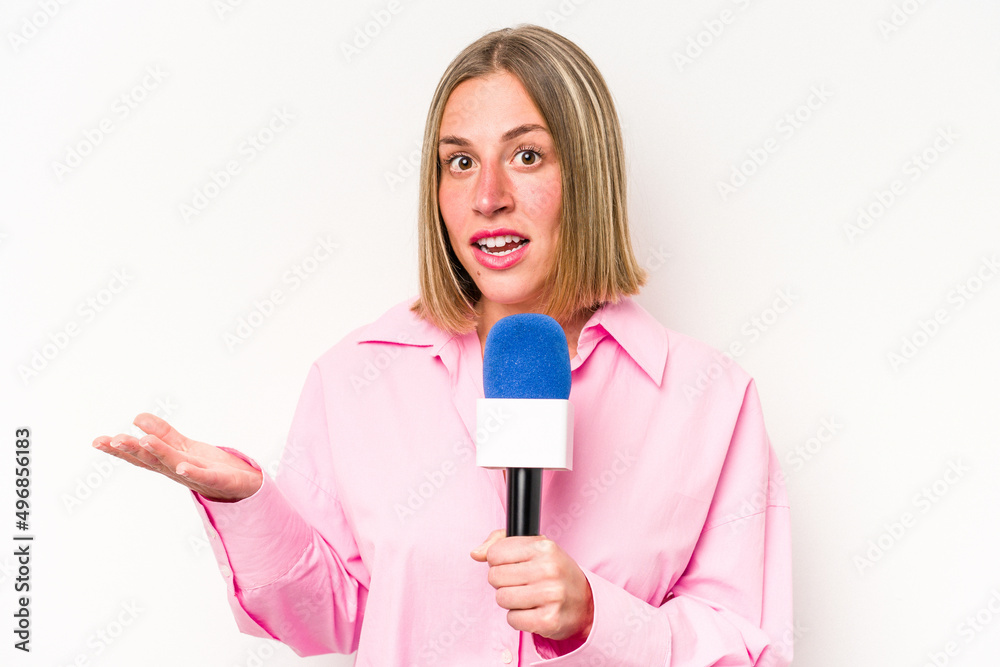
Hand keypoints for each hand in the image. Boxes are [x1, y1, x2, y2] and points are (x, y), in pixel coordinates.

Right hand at [92, 413, 262, 501]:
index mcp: (167, 462)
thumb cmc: (208, 466)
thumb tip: (137, 418)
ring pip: (174, 463)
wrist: (242, 485)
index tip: (98, 441)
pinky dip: (193, 472)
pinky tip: (183, 466)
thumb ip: (163, 433)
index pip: (140, 455)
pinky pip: (204, 475)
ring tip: (144, 441)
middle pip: (152, 459)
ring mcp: (197, 475)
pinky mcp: (218, 478)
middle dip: (132, 450)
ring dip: (159, 453)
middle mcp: (177, 470)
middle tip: (114, 440)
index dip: (119, 449)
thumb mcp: (183, 446)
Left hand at [471, 529, 593, 641]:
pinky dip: (518, 618)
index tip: (512, 566)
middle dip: (502, 582)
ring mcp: (550, 595)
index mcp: (544, 546)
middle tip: (521, 583)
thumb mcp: (535, 547)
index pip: (495, 553)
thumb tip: (475, 553)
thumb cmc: (555, 573)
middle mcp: (548, 569)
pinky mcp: (548, 620)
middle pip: (494, 576)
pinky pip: (512, 619)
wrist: (586, 603)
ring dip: (510, 601)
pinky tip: (532, 611)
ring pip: (501, 598)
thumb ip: (501, 542)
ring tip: (527, 597)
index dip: (498, 561)